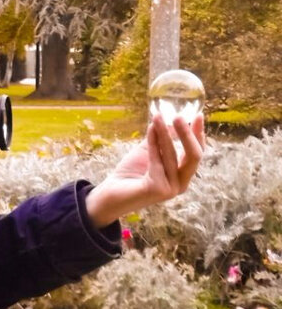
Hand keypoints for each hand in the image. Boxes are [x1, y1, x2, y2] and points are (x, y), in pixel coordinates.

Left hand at [85, 113, 204, 227]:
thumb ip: (161, 138)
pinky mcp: (158, 189)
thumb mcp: (149, 151)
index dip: (198, 134)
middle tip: (178, 116)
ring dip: (164, 133)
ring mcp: (171, 188)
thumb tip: (173, 119)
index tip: (198, 115)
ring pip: (172, 155)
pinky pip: (157, 160)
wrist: (110, 193)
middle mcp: (181, 184)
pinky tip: (150, 129)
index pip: (196, 153)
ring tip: (157, 117)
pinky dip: (153, 142)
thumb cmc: (130, 173)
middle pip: (194, 156)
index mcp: (182, 176)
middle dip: (187, 134)